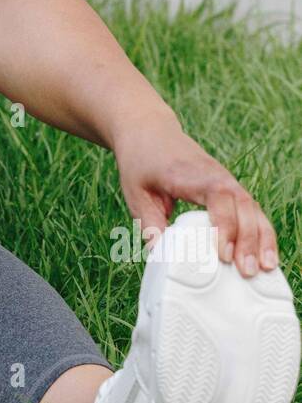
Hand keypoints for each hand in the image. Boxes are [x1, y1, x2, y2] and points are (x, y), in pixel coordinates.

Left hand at [112, 115, 279, 277]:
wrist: (148, 131)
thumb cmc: (141, 161)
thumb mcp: (136, 193)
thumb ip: (149, 224)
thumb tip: (161, 257)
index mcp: (191, 174)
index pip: (218, 197)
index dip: (224, 225)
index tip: (223, 253)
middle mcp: (215, 176)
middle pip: (243, 205)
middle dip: (249, 239)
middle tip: (247, 271)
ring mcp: (226, 181)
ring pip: (253, 208)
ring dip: (261, 238)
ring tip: (265, 268)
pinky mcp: (229, 188)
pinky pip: (251, 210)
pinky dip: (260, 231)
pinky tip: (264, 255)